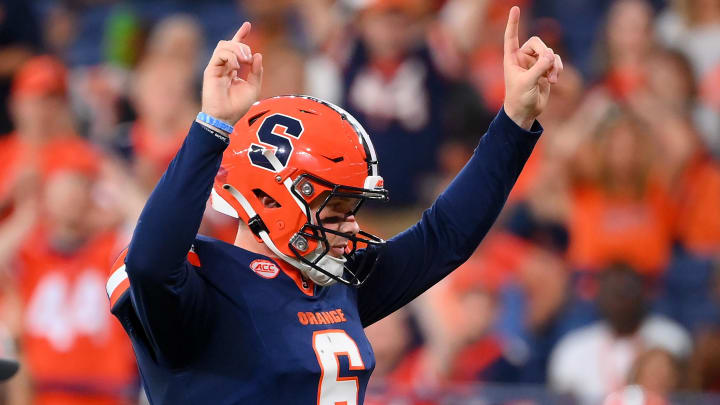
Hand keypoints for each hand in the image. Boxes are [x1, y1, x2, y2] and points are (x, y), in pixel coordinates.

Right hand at [201, 22, 262, 125]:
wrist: (225, 118)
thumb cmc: (237, 106)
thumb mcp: (253, 88)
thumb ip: (256, 72)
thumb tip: (257, 55)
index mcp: (233, 68)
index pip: (236, 47)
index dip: (241, 35)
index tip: (248, 25)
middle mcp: (223, 66)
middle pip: (231, 43)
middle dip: (243, 46)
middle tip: (250, 60)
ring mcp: (216, 67)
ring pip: (224, 45)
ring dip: (237, 49)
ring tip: (244, 61)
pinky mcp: (210, 70)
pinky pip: (220, 54)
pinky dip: (231, 57)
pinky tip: (236, 67)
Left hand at [502, 7, 562, 129]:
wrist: (526, 112)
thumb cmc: (519, 98)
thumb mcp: (527, 82)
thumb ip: (539, 67)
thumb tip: (551, 55)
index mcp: (511, 59)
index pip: (511, 37)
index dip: (513, 23)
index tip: (515, 8)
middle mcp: (522, 58)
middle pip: (537, 42)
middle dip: (545, 52)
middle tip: (548, 64)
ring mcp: (534, 63)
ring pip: (549, 52)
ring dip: (553, 64)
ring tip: (552, 79)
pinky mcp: (545, 70)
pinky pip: (555, 60)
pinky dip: (557, 68)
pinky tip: (554, 79)